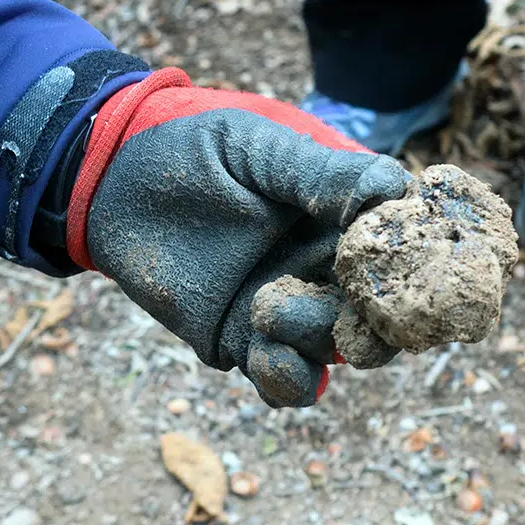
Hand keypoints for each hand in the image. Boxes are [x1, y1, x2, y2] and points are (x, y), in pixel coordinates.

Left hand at [67, 69, 407, 406]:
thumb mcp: (258, 148)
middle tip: (345, 306)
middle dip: (373, 318)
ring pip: (334, 348)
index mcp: (338, 213)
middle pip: (378, 310)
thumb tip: (397, 190)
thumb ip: (321, 174)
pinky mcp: (239, 338)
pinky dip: (288, 379)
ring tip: (267, 307)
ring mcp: (283, 303)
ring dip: (319, 341)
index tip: (397, 263)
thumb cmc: (191, 146)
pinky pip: (284, 377)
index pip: (397, 246)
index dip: (410, 261)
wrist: (113, 179)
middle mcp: (320, 263)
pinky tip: (262, 353)